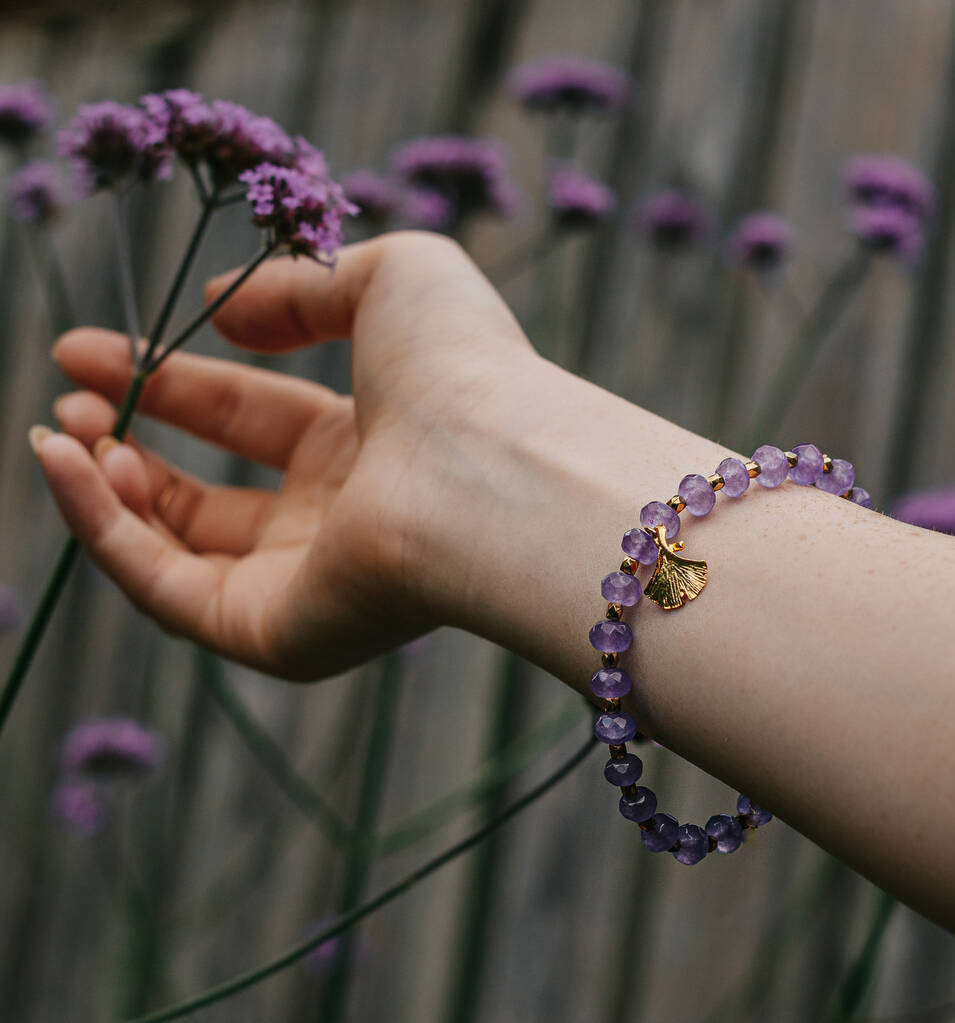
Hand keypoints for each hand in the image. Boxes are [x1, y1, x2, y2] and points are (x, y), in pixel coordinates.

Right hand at [34, 232, 536, 679]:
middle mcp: (338, 521)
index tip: (86, 348)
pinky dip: (106, 531)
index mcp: (369, 445)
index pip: (253, 417)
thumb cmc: (460, 367)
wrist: (490, 468)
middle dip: (131, 439)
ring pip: (179, 551)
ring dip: (109, 489)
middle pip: (209, 492)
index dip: (172, 382)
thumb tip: (219, 308)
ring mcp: (309, 585)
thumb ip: (299, 286)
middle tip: (67, 394)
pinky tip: (69, 465)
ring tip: (64, 432)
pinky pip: (167, 591)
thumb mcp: (387, 280)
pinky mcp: (281, 637)